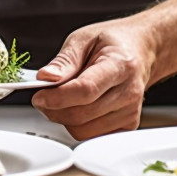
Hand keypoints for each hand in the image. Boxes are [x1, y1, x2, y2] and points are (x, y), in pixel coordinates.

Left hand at [30, 19, 155, 139]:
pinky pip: (91, 136)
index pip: (86, 90)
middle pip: (82, 114)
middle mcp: (129, 91)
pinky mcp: (127, 126)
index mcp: (120, 64)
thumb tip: (45, 78)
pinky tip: (76, 108)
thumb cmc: (111, 44)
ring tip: (60, 100)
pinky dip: (76, 125)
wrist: (138, 51)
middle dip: (53, 108)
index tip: (38, 95)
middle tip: (41, 97)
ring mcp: (130, 112)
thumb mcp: (83, 39)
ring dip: (63, 118)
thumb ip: (64, 61)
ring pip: (83, 130)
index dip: (57, 97)